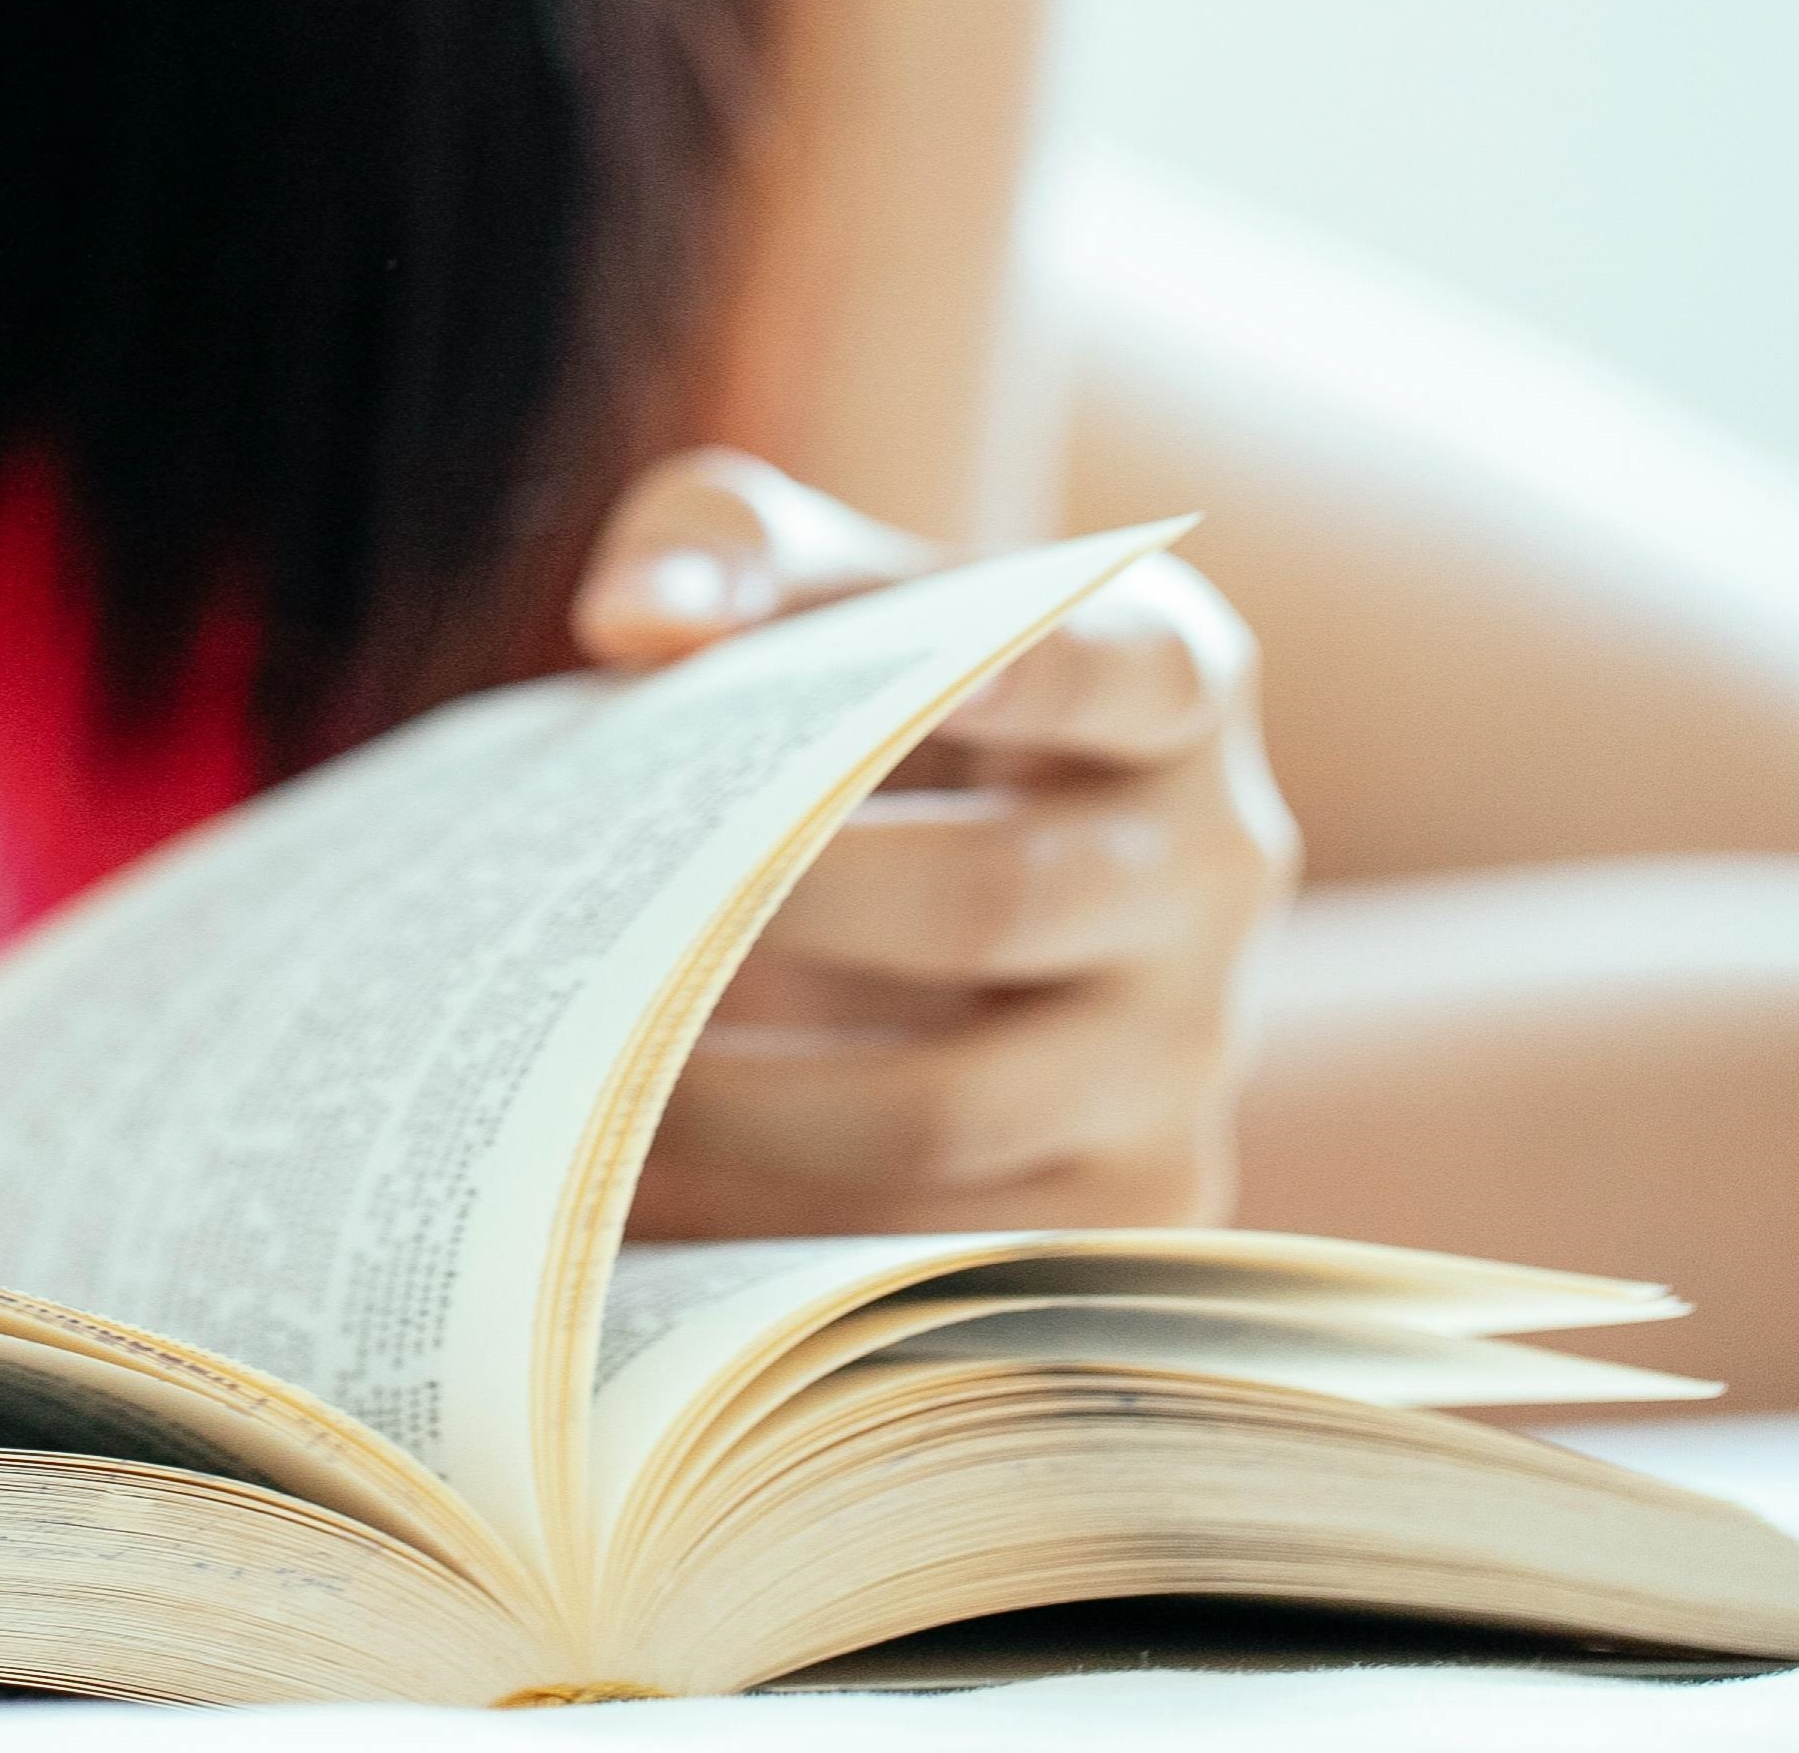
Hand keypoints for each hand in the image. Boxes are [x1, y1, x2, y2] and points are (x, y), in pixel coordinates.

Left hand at [573, 449, 1299, 1234]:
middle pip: (994, 901)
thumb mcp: (804, 570)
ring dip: (746, 1109)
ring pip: (954, 1115)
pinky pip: (944, 1253)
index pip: (1134, 668)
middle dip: (782, 911)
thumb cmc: (860, 679)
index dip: (1042, 672)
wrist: (936, 849)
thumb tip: (647, 615)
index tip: (939, 668)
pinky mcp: (1133, 1204)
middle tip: (615, 915)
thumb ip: (724, 545)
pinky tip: (640, 1193)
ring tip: (586, 1077)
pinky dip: (774, 1235)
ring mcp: (1189, 1051)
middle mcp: (1212, 864)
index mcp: (1172, 680)